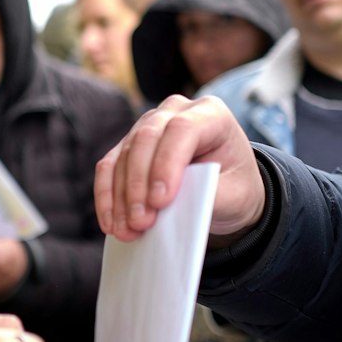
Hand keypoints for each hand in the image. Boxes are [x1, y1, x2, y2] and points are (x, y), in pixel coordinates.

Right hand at [94, 95, 264, 241]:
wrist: (226, 187)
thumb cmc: (234, 186)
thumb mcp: (234, 195)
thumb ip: (207, 196)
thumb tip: (170, 207)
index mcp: (211, 114)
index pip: (183, 129)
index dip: (167, 163)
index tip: (160, 201)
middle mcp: (176, 111)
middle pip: (147, 137)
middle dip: (139, 183)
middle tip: (140, 222)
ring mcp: (149, 125)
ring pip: (124, 154)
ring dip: (121, 196)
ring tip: (127, 231)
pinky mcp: (130, 146)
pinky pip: (109, 167)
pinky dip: (107, 196)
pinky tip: (111, 222)